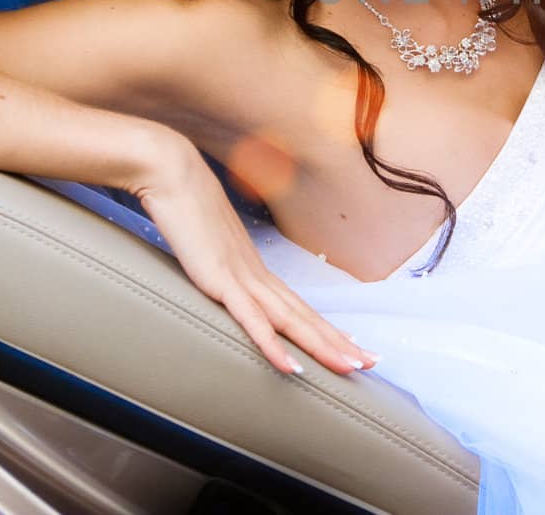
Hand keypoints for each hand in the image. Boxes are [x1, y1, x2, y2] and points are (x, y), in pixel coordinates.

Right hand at [128, 133, 377, 375]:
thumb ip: (216, 265)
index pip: (299, 305)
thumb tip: (220, 276)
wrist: (173, 176)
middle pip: (306, 316)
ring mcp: (243, 277)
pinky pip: (252, 320)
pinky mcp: (221, 280)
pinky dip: (273, 346)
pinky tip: (291, 367)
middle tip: (371, 362)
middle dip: (340, 342)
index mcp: (255, 270)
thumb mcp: (204, 248)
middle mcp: (257, 275)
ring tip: (351, 367)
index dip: (325, 327)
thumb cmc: (185, 209)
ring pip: (291, 320)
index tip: (351, 343)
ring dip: (323, 346)